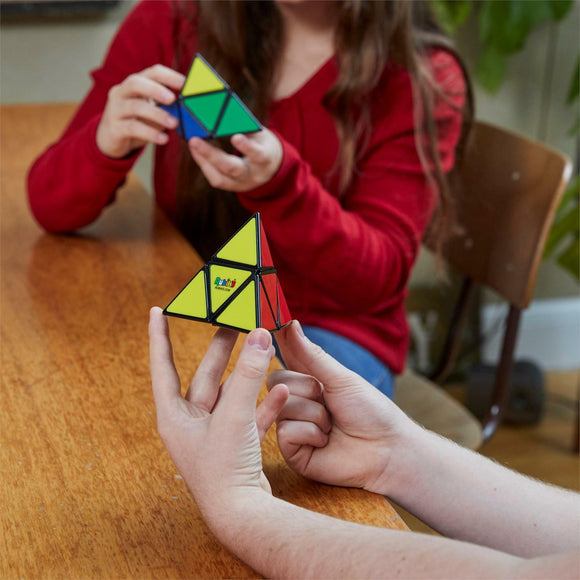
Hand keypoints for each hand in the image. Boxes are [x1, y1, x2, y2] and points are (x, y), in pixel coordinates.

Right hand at [96, 65, 184, 158]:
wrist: (111, 139)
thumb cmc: (136, 121)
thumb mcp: (152, 112)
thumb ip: (166, 108)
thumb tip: (189, 109)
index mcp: (135, 84)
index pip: (151, 72)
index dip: (168, 76)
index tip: (185, 83)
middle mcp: (122, 92)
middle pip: (135, 83)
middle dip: (155, 89)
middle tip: (172, 99)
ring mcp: (115, 109)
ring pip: (135, 106)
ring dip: (157, 114)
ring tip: (173, 123)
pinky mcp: (114, 128)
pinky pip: (132, 128)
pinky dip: (150, 133)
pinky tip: (163, 139)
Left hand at [149, 307, 288, 521]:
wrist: (242, 514)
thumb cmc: (224, 469)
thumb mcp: (235, 415)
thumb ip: (248, 374)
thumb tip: (260, 335)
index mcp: (175, 415)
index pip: (163, 366)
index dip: (160, 337)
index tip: (158, 311)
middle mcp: (191, 423)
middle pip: (205, 375)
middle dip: (219, 348)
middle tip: (232, 322)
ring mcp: (214, 433)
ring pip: (231, 392)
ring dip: (246, 373)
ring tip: (261, 347)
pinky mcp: (236, 444)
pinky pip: (250, 414)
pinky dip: (264, 401)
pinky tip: (281, 388)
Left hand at [188, 129, 282, 191]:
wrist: (271, 169)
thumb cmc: (262, 145)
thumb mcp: (260, 135)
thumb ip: (246, 128)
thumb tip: (222, 115)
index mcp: (265, 159)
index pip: (258, 154)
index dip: (247, 147)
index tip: (235, 137)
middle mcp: (254, 175)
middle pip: (233, 169)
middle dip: (212, 155)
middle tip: (194, 141)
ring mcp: (241, 184)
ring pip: (220, 178)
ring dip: (203, 161)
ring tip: (193, 144)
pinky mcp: (231, 187)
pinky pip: (216, 179)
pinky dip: (204, 164)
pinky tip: (197, 152)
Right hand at [271, 320, 418, 495]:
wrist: (386, 450)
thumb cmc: (370, 411)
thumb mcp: (341, 378)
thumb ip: (311, 355)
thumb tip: (290, 325)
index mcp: (309, 380)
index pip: (286, 356)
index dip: (279, 343)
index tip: (269, 328)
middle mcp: (298, 401)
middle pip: (276, 380)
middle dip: (306, 387)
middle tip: (327, 399)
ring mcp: (293, 426)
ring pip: (282, 407)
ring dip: (314, 414)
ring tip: (332, 426)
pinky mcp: (293, 451)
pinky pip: (285, 432)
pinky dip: (311, 434)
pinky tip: (325, 441)